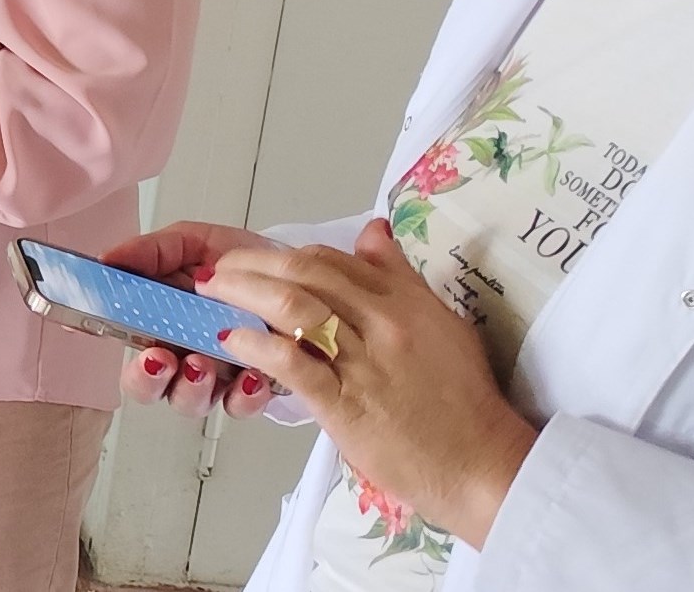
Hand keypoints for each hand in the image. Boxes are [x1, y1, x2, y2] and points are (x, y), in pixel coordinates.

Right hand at [107, 222, 280, 418]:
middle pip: (155, 390)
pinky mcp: (254, 387)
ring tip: (205, 363)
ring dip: (194, 387)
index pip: (133, 360)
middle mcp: (184, 358)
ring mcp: (218, 376)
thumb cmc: (239, 263)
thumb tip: (107, 260)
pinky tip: (251, 374)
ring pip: (194, 401)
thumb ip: (150, 251)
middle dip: (155, 382)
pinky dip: (245, 394)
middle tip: (165, 359)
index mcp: (161, 327)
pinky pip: (243, 404)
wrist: (291, 268)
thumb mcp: (192, 243)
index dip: (131, 366)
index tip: (143, 352)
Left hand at [198, 219, 538, 547]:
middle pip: (305, 274)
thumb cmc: (463, 399)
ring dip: (244, 293)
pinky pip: (294, 364)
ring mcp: (362, 363)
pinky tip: (231, 339)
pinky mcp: (346, 405)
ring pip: (294, 308)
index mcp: (403, 301)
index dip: (286, 255)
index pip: (333, 260)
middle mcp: (382, 323)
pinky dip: (256, 346)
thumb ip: (400, 277)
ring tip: (212, 292)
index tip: (256, 260)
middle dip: (252, 264)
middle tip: (217, 267)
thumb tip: (372, 230)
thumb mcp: (441, 322)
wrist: (481, 462)